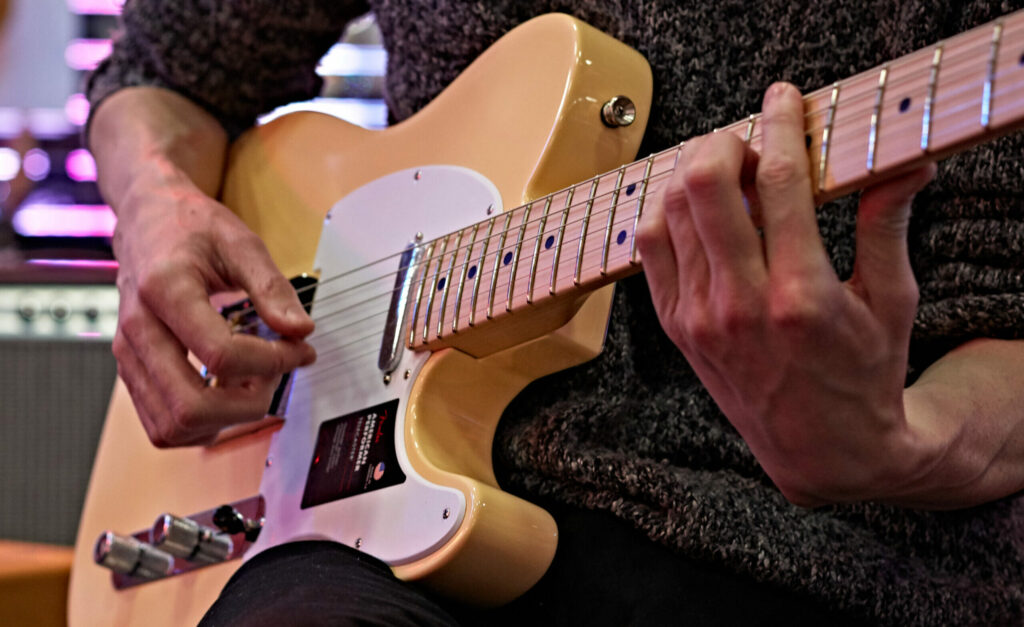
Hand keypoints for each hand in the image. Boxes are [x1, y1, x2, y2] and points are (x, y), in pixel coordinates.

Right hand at [111, 166, 315, 446]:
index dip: (272, 361)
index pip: (221, 355)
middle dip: (247, 404)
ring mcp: (129, 355)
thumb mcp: (241, 242)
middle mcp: (138, 330)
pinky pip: (161, 424)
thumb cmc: (190, 227)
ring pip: (170, 426)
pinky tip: (226, 394)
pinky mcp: (131, 369)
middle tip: (274, 375)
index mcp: (164, 290)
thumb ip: (272, 288)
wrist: (146, 219)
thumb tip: (300, 330)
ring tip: (251, 385)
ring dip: (222, 420)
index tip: (299, 349)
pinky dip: (200, 424)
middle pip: (189, 407)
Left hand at [637, 82, 937, 505]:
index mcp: (801, 295)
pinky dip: (665, 213)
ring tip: (725, 169)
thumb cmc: (863, 377)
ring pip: (668, 212)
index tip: (782, 100)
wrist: (822, 452)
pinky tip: (694, 207)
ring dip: (692, 174)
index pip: (779, 182)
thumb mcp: (891, 302)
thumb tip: (905, 164)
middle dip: (724, 141)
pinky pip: (650, 249)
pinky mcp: (675, 327)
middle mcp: (739, 305)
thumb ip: (887, 225)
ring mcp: (697, 318)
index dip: (779, 125)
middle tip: (749, 137)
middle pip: (703, 186)